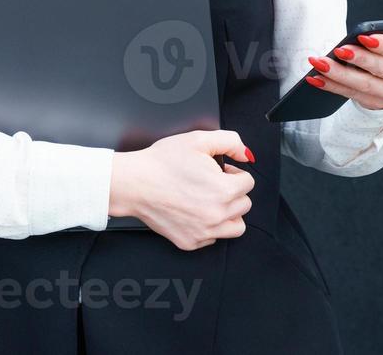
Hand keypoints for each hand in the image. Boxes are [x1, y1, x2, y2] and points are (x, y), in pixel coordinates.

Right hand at [108, 130, 255, 250]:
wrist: (134, 183)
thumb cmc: (161, 163)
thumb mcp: (199, 140)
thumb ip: (231, 142)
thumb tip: (246, 155)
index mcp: (224, 190)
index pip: (248, 182)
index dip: (234, 172)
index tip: (221, 171)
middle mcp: (217, 215)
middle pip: (244, 204)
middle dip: (233, 191)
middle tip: (213, 183)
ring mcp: (203, 232)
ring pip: (236, 227)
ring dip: (229, 213)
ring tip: (212, 200)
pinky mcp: (189, 242)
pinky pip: (213, 239)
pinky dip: (210, 227)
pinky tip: (196, 212)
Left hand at [304, 32, 382, 110]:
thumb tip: (358, 38)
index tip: (364, 36)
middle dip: (359, 59)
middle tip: (339, 50)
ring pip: (366, 85)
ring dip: (339, 74)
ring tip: (320, 63)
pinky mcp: (380, 105)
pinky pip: (353, 95)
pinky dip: (332, 86)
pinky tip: (316, 78)